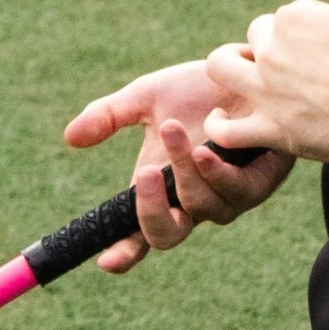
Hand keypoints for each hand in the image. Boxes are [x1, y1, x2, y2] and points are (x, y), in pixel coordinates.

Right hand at [63, 59, 292, 273]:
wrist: (247, 69)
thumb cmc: (198, 89)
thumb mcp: (146, 98)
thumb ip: (109, 116)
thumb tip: (70, 137)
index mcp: (161, 192)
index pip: (138, 235)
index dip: (123, 253)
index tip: (105, 260)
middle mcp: (192, 203)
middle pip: (166, 235)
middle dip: (152, 210)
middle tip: (145, 173)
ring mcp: (226, 198)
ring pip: (199, 205)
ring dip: (182, 168)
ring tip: (172, 127)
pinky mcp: (258, 185)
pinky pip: (232, 192)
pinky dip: (213, 172)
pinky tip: (204, 150)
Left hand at [204, 0, 328, 167]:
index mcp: (293, 18)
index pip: (288, 15)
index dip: (310, 27)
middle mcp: (272, 52)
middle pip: (258, 36)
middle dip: (275, 42)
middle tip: (305, 61)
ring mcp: (267, 92)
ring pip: (223, 68)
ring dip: (230, 64)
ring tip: (245, 70)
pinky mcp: (271, 130)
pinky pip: (226, 131)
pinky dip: (218, 126)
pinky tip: (223, 119)